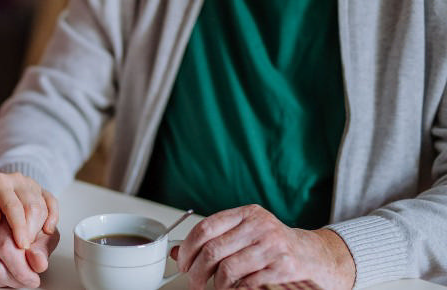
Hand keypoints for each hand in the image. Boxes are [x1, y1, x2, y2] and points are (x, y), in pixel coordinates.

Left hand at [0, 165, 57, 249]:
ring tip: (31, 244)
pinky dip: (53, 216)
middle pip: (32, 206)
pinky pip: (51, 201)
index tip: (22, 245)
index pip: (13, 206)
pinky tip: (47, 230)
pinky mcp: (39, 189)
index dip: (19, 227)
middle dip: (31, 231)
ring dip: (40, 227)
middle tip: (25, 250)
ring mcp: (30, 184)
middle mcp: (18, 180)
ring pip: (43, 205)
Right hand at [0, 220, 59, 287]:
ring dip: (8, 281)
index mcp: (8, 212)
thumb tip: (39, 263)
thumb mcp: (44, 235)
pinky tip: (6, 276)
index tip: (35, 274)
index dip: (25, 266)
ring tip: (20, 278)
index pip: (10, 245)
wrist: (14, 222)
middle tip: (30, 280)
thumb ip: (42, 249)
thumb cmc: (31, 228)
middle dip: (18, 274)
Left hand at [173, 204, 354, 288]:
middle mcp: (260, 227)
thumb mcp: (246, 234)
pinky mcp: (284, 268)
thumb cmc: (276, 245)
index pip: (206, 227)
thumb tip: (179, 252)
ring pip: (227, 270)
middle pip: (213, 251)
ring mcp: (273, 247)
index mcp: (247, 214)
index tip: (183, 262)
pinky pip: (247, 284)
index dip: (188, 247)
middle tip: (194, 281)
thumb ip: (215, 239)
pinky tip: (236, 289)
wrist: (317, 256)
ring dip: (216, 285)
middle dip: (197, 272)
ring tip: (217, 288)